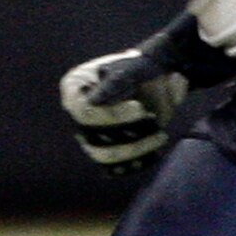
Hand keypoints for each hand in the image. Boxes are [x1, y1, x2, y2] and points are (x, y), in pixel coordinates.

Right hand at [61, 19, 226, 168]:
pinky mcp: (105, 150)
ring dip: (134, 150)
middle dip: (126, 133)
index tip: (141, 109)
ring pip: (102, 154)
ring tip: (160, 136)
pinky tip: (154, 153)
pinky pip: (113, 167)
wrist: (158, 78)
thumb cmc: (145, 68)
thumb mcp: (135, 68)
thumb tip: (94, 101)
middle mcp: (78, 113)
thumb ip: (117, 82)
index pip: (84, 111)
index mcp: (75, 88)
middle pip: (92, 136)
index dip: (112, 116)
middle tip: (154, 120)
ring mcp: (90, 133)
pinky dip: (135, 163)